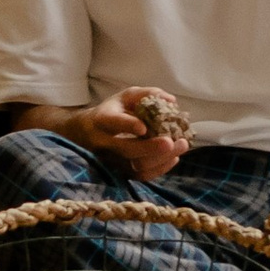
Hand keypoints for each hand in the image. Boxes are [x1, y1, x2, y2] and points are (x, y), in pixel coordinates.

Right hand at [71, 89, 189, 185]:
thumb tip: (171, 100)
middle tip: (172, 141)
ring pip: (136, 166)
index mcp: (102, 119)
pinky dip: (161, 169)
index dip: (128, 125)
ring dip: (161, 159)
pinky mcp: (121, 172)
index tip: (144, 127)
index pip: (112, 122)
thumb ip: (147, 94)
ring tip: (181, 146)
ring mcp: (112, 160)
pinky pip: (141, 176)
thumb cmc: (113, 111)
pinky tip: (174, 158)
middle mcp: (104, 142)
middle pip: (127, 150)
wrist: (88, 133)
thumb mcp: (125, 96)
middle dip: (152, 147)